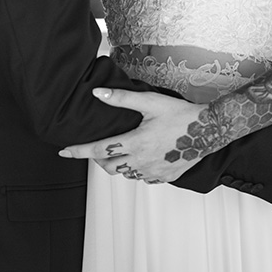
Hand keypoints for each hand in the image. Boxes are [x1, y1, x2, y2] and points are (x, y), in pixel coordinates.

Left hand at [59, 88, 206, 182]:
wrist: (208, 130)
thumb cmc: (180, 114)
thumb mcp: (150, 102)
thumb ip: (121, 99)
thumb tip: (96, 93)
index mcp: (136, 143)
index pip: (99, 150)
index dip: (79, 151)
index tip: (63, 151)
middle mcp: (142, 162)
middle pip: (108, 166)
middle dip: (98, 157)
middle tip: (99, 145)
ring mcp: (153, 173)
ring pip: (124, 174)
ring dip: (117, 163)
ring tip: (121, 147)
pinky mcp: (163, 178)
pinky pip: (140, 178)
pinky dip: (134, 168)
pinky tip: (140, 155)